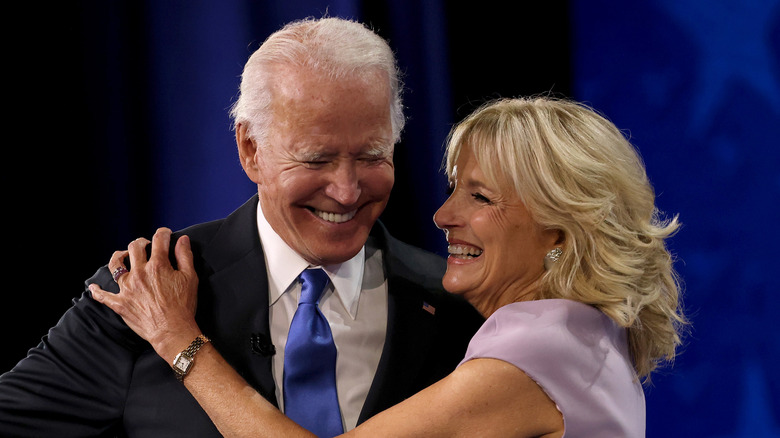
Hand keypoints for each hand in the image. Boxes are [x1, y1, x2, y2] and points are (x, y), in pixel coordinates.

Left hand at [90, 227, 200, 361]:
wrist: (172, 331)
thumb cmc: (183, 306)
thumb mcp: (190, 278)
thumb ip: (185, 256)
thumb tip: (182, 239)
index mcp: (158, 266)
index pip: (158, 240)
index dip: (163, 233)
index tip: (165, 234)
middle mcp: (139, 273)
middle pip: (135, 248)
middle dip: (141, 242)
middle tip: (146, 245)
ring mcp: (127, 288)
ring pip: (116, 265)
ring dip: (119, 256)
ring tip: (124, 255)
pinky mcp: (120, 303)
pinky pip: (103, 296)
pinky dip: (97, 291)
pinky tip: (93, 287)